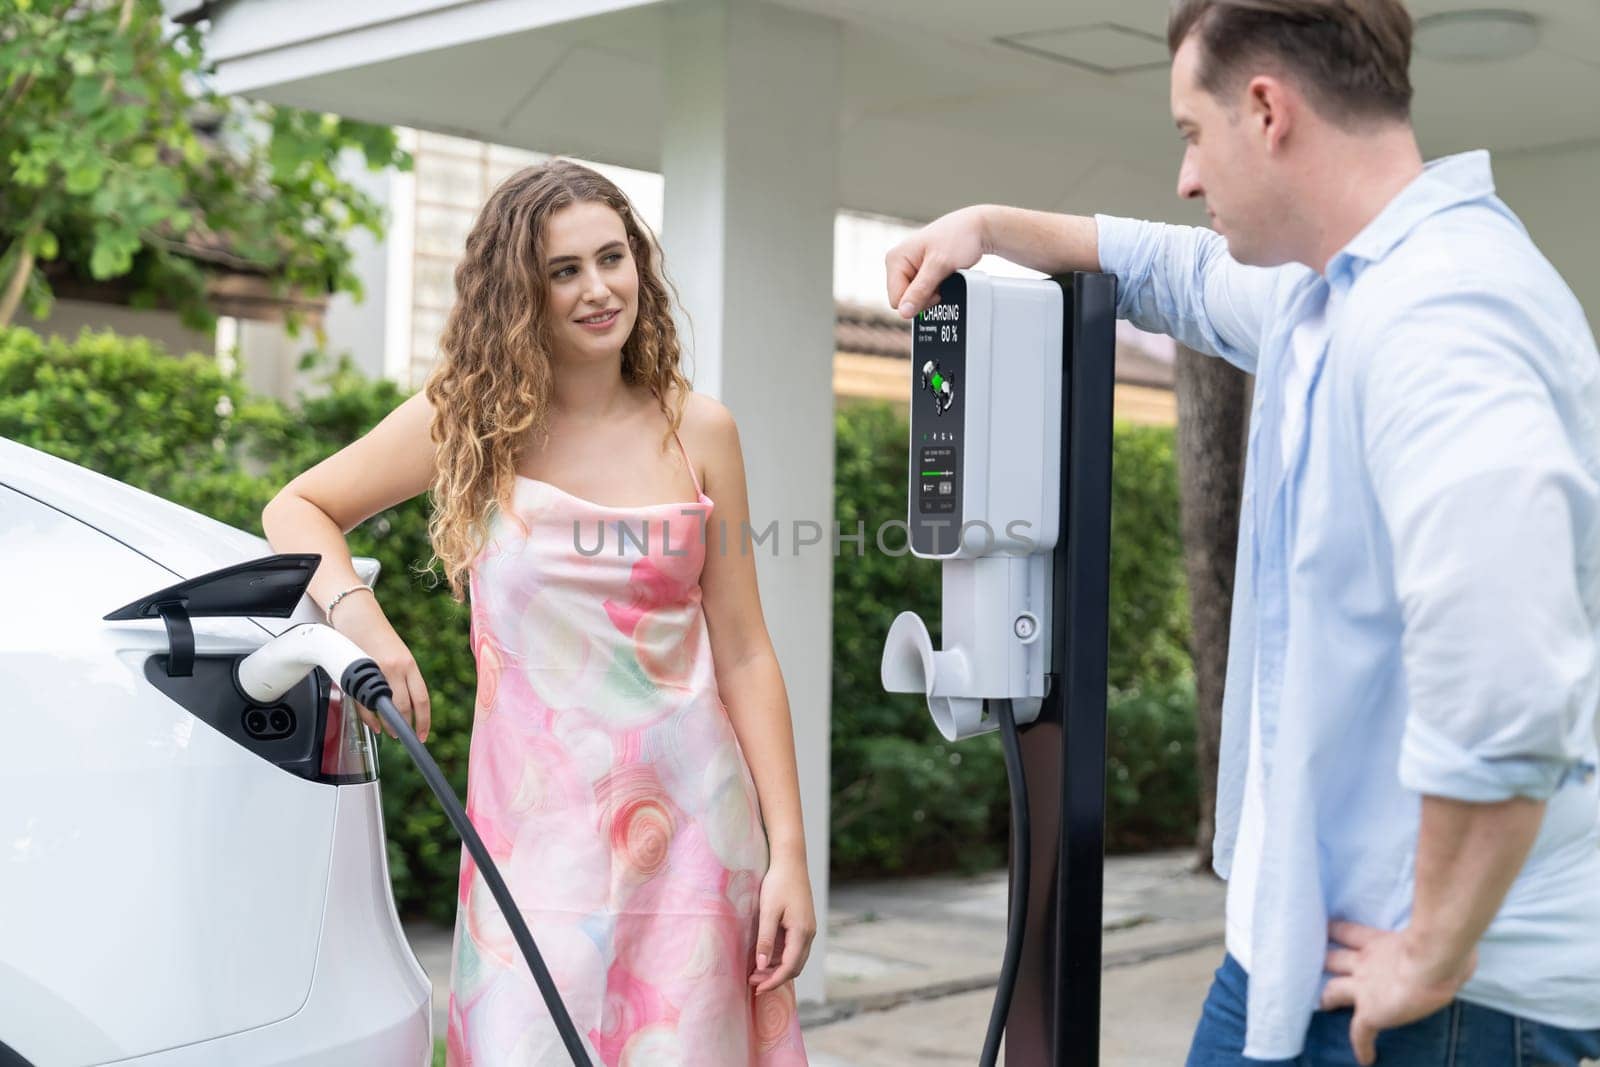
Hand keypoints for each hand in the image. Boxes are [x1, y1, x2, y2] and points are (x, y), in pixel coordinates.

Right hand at [328, 592, 431, 742]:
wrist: (358, 616)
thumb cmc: (378, 637)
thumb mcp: (398, 656)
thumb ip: (403, 679)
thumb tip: (405, 708)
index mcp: (410, 665)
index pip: (421, 699)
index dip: (424, 720)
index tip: (423, 734)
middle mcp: (396, 668)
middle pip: (403, 707)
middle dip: (404, 726)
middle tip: (403, 736)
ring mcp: (377, 670)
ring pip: (385, 706)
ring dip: (388, 724)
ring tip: (390, 732)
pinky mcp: (358, 672)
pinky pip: (364, 702)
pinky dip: (370, 717)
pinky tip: (375, 724)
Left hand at [749, 858, 815, 994]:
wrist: (791, 861)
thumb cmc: (778, 883)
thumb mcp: (768, 911)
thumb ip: (765, 939)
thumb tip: (761, 966)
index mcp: (802, 932)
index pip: (789, 967)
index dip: (773, 981)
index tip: (757, 989)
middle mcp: (809, 933)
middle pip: (795, 967)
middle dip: (775, 978)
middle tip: (752, 982)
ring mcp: (808, 929)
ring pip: (796, 959)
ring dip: (778, 969)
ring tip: (756, 972)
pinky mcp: (803, 924)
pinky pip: (794, 948)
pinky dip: (781, 958)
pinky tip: (766, 957)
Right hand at [885, 205, 989, 318]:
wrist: (976, 228)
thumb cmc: (958, 238)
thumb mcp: (939, 266)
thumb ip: (920, 291)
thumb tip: (903, 313)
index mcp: (895, 259)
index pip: (896, 299)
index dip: (918, 301)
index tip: (937, 287)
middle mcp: (898, 263)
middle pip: (904, 300)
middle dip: (925, 296)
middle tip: (941, 279)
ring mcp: (908, 267)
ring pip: (915, 297)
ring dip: (932, 293)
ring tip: (944, 275)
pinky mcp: (918, 270)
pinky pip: (922, 291)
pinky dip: (936, 289)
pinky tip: (944, 276)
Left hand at [1320, 921, 1475, 1064]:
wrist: (1434, 960)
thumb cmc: (1443, 944)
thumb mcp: (1433, 934)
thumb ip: (1433, 938)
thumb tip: (1456, 943)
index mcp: (1380, 942)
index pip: (1352, 933)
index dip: (1339, 931)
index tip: (1329, 928)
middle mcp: (1366, 962)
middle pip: (1334, 958)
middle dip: (1325, 961)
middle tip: (1315, 964)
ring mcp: (1364, 988)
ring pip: (1333, 991)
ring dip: (1328, 998)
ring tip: (1324, 1005)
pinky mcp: (1370, 1013)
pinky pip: (1360, 1034)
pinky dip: (1361, 1047)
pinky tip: (1365, 1059)